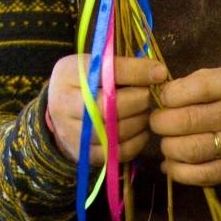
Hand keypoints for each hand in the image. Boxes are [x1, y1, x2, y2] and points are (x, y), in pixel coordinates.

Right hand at [47, 54, 166, 165]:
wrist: (61, 110)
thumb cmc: (87, 82)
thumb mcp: (97, 65)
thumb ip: (124, 66)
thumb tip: (159, 73)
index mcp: (67, 73)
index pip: (105, 72)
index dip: (137, 72)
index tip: (159, 73)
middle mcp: (63, 104)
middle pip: (108, 106)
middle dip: (138, 100)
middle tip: (146, 97)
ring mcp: (70, 133)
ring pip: (113, 132)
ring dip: (138, 122)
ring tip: (143, 112)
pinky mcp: (82, 155)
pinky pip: (116, 152)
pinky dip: (136, 142)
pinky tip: (140, 131)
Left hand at [149, 66, 220, 185]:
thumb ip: (196, 82)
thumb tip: (163, 97)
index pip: (201, 87)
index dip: (173, 93)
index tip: (163, 97)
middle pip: (191, 120)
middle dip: (162, 122)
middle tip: (157, 122)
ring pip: (193, 150)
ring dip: (168, 147)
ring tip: (166, 141)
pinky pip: (200, 175)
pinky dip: (177, 171)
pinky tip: (170, 164)